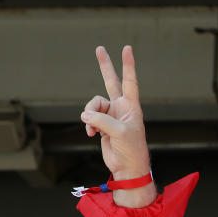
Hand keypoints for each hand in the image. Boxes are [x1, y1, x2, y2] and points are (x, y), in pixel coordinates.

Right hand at [81, 45, 155, 206]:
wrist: (127, 168)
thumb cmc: (131, 150)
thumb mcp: (119, 133)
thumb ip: (102, 120)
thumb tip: (85, 114)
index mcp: (131, 106)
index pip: (130, 81)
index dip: (128, 65)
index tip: (127, 48)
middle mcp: (121, 108)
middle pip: (111, 82)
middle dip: (105, 66)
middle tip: (100, 48)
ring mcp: (110, 115)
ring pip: (93, 105)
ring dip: (90, 115)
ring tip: (93, 128)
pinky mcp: (102, 125)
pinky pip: (89, 117)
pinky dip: (88, 125)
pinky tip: (92, 134)